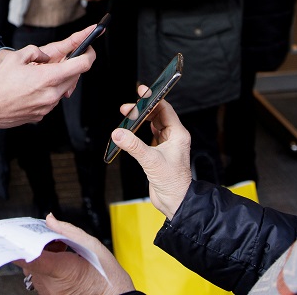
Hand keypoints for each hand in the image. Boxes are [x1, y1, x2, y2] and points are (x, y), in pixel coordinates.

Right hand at [0, 27, 96, 129]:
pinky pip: (52, 100)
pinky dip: (48, 92)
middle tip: (62, 60)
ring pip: (64, 90)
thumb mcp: (17, 57)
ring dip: (59, 81)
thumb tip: (46, 57)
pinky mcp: (41, 115)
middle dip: (72, 67)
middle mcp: (51, 94)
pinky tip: (33, 88)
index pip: (81, 65)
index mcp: (48, 77)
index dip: (89, 55)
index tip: (89, 49)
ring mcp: (47, 107)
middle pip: (75, 78)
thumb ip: (37, 52)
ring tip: (40, 76)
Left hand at [15, 213, 133, 294]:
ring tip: (63, 251)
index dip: (17, 244)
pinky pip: (40, 277)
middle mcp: (50, 284)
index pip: (28, 257)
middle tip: (56, 240)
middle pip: (30, 258)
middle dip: (37, 244)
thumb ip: (68, 231)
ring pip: (34, 267)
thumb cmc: (107, 278)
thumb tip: (50, 220)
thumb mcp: (93, 246)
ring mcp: (48, 292)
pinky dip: (47, 266)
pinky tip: (63, 263)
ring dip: (43, 255)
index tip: (9, 235)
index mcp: (61, 269)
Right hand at [113, 94, 191, 220]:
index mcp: (178, 134)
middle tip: (127, 107)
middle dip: (142, 109)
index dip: (153, 99)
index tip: (142, 92)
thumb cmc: (172, 183)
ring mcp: (167, 145)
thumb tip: (118, 133)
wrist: (175, 202)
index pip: (165, 109)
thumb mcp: (151, 161)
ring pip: (153, 125)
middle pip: (157, 115)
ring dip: (140, 120)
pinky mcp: (159, 153)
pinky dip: (139, 132)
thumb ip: (133, 146)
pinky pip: (149, 136)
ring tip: (127, 116)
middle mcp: (174, 137)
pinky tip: (131, 131)